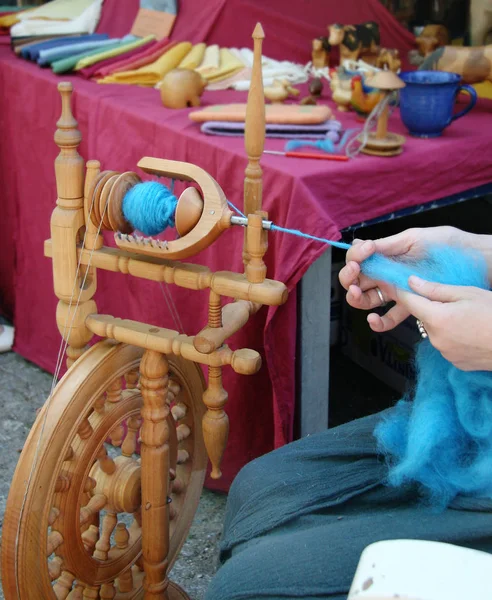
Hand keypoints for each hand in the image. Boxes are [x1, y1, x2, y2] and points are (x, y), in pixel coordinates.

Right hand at [338, 227, 469, 332]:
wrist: (474, 260)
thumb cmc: (448, 245)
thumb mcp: (415, 239)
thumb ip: (387, 245)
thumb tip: (359, 245)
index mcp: (387, 255)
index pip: (358, 258)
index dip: (355, 256)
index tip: (366, 250)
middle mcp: (388, 274)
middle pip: (356, 280)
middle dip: (349, 277)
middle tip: (355, 272)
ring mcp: (398, 291)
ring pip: (366, 299)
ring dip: (355, 296)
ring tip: (359, 292)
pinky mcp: (410, 306)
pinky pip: (389, 318)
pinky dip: (378, 322)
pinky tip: (373, 319)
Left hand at [398, 276, 491, 371]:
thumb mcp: (468, 293)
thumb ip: (436, 289)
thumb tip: (412, 282)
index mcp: (436, 317)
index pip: (407, 301)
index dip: (398, 290)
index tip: (391, 282)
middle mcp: (435, 338)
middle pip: (422, 316)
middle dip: (430, 306)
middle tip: (452, 300)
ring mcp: (444, 353)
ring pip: (434, 331)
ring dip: (443, 322)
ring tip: (468, 317)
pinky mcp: (454, 363)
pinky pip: (446, 344)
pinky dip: (453, 336)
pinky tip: (470, 331)